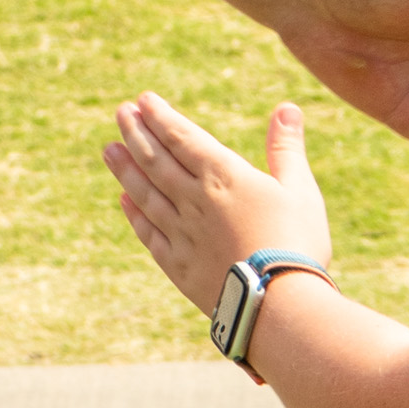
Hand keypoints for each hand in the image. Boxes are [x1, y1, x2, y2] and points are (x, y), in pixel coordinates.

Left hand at [105, 92, 328, 312]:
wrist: (279, 306)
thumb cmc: (297, 244)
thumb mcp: (300, 190)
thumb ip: (286, 149)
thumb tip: (286, 107)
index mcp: (223, 176)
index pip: (182, 137)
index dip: (161, 117)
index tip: (142, 100)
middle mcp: (194, 200)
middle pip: (156, 160)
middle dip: (136, 134)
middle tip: (120, 113)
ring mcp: (182, 234)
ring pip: (145, 194)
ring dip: (125, 169)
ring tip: (108, 150)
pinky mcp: (179, 266)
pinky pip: (149, 233)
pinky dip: (134, 214)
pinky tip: (124, 201)